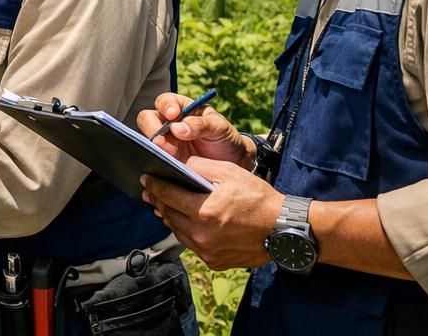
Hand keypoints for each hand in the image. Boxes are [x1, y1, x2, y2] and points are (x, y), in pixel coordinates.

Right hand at [136, 92, 251, 166]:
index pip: (165, 101)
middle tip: (164, 141)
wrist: (233, 165)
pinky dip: (156, 160)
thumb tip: (176, 128)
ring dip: (155, 147)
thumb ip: (200, 124)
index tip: (173, 115)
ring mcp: (166, 142)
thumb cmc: (226, 139)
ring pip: (148, 140)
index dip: (165, 106)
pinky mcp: (166, 160)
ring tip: (171, 156)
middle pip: (148, 119)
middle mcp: (169, 124)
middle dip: (153, 128)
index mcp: (182, 108)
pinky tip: (167, 165)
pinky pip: (154, 158)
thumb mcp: (219, 127)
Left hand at [142, 159, 283, 269]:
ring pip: (178, 232)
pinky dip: (188, 233)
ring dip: (171, 218)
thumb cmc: (259, 199)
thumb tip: (181, 166)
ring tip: (166, 206)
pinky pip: (192, 245)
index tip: (145, 179)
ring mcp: (207, 251)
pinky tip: (188, 223)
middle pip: (169, 215)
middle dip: (158, 201)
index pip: (167, 195)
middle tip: (151, 192)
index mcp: (203, 211)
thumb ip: (201, 167)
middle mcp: (201, 234)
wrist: (283, 230)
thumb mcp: (231, 173)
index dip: (154, 186)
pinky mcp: (214, 261)